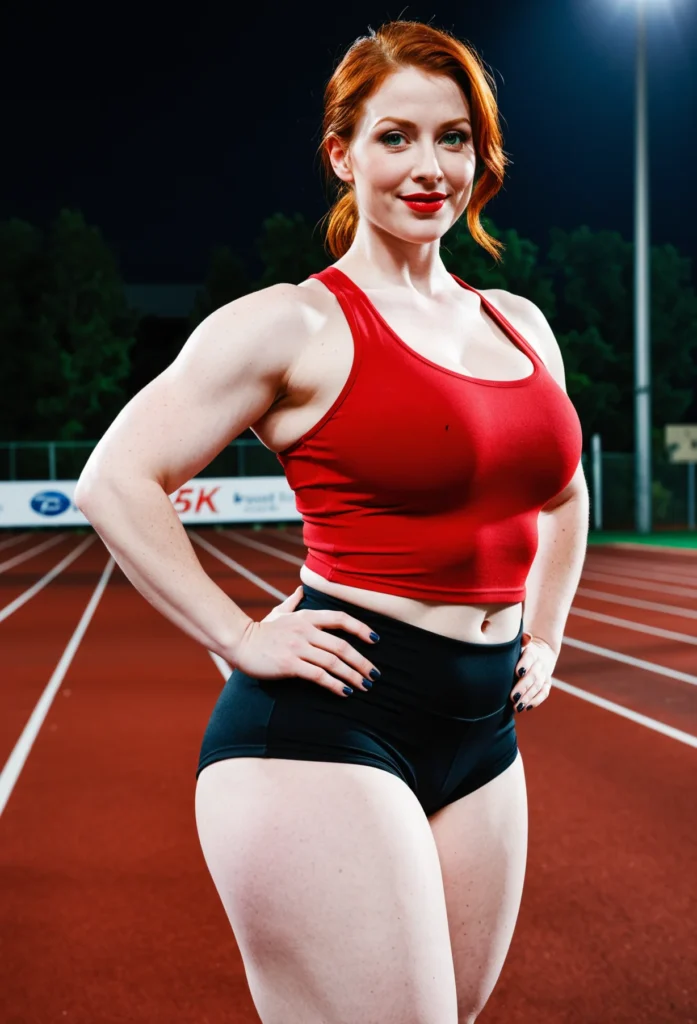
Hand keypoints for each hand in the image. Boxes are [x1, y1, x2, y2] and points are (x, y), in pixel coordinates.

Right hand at [231, 585, 380, 696]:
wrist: (239, 643)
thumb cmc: (261, 630)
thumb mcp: (278, 613)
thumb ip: (293, 602)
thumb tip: (302, 590)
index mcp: (306, 616)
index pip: (341, 618)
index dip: (361, 628)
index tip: (376, 640)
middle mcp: (305, 630)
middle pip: (341, 645)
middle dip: (362, 662)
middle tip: (374, 675)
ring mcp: (297, 647)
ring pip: (333, 662)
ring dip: (352, 676)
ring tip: (364, 686)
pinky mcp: (289, 664)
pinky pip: (318, 675)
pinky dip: (334, 684)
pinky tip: (344, 692)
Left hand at [510, 630, 557, 712]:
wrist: (540, 652)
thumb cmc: (521, 649)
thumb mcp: (520, 643)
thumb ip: (521, 640)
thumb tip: (527, 636)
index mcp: (532, 652)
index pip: (530, 657)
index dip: (524, 664)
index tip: (517, 672)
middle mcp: (540, 664)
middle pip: (533, 675)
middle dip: (523, 687)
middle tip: (512, 697)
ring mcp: (544, 674)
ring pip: (538, 686)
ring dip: (528, 697)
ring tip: (517, 706)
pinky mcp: (547, 683)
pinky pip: (543, 693)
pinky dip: (536, 701)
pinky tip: (526, 707)